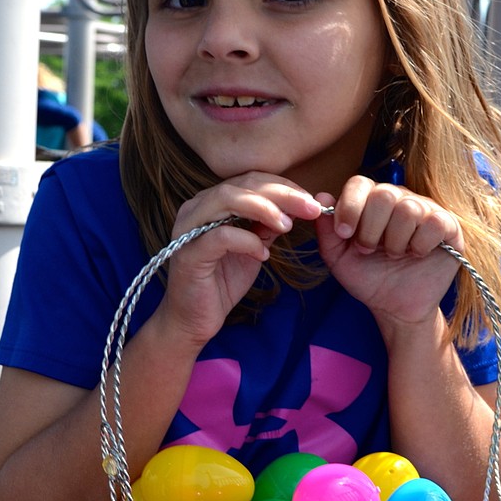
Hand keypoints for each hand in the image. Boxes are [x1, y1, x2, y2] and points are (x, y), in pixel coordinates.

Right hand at [159, 172, 323, 347]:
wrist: (194, 320)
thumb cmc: (221, 283)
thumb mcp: (253, 248)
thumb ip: (268, 226)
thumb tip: (297, 208)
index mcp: (211, 202)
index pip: (250, 180)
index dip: (284, 186)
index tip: (312, 201)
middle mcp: (196, 207)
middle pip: (242, 184)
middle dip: (281, 194)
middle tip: (311, 207)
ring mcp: (188, 228)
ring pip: (228, 199)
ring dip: (264, 209)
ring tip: (288, 226)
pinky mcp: (188, 253)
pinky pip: (221, 236)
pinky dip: (247, 241)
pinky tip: (263, 255)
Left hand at [315, 176, 462, 329]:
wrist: (396, 307)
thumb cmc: (369, 278)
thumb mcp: (338, 258)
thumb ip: (327, 230)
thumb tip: (322, 197)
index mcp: (370, 201)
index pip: (359, 183)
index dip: (350, 207)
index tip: (345, 234)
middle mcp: (398, 199)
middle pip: (384, 195)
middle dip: (371, 230)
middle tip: (369, 250)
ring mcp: (425, 210)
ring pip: (408, 209)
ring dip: (395, 241)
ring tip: (394, 256)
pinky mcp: (448, 226)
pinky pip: (435, 222)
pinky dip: (421, 244)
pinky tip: (417, 255)